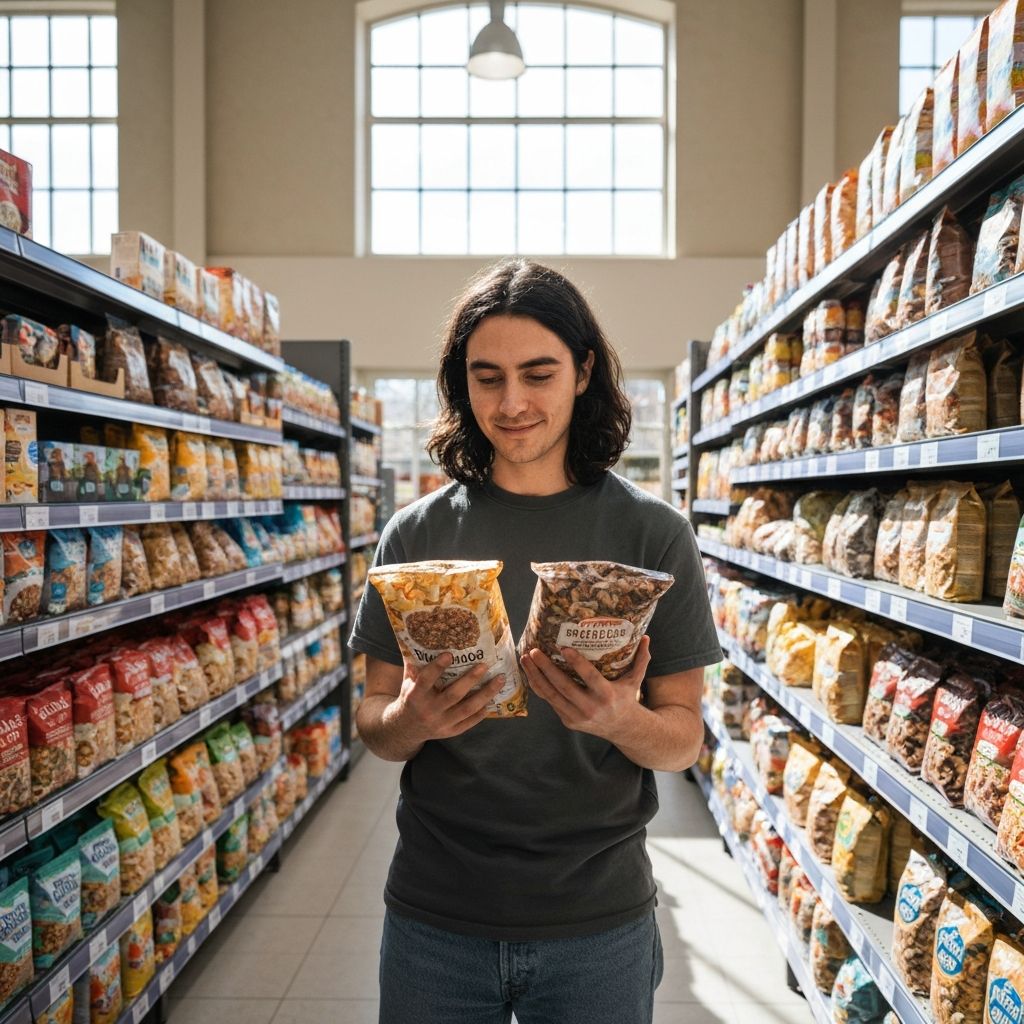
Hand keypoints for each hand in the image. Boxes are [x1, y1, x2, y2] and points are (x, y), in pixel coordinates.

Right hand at [393, 653, 504, 742]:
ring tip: (500, 680)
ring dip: (486, 694)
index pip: (426, 680)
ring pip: (467, 709)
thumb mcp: (408, 681)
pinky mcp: (450, 732)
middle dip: (471, 679)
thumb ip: (415, 664)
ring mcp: (441, 723)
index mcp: (415, 695)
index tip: (450, 654)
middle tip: (485, 665)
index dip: (437, 667)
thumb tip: (421, 639)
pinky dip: (481, 712)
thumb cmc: (410, 698)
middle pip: (453, 694)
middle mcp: (429, 711)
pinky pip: (469, 722)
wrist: (406, 728)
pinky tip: (492, 700)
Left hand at [520, 636, 651, 739]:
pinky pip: (550, 701)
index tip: (563, 648)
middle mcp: (590, 707)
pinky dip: (539, 687)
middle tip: (534, 651)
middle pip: (563, 686)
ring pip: (551, 695)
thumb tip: (647, 636)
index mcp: (607, 695)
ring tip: (525, 659)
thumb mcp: (635, 680)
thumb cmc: (627, 698)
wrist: (623, 730)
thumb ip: (641, 659)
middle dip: (546, 669)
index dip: (576, 663)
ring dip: (536, 676)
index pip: (589, 678)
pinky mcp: (568, 721)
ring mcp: (576, 716)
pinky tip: (530, 672)